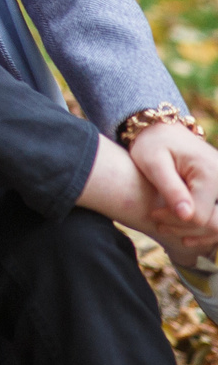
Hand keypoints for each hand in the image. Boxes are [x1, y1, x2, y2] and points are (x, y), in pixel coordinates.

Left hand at [134, 123, 217, 255]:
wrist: (163, 130)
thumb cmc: (153, 144)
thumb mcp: (153, 163)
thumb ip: (171, 188)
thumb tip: (187, 215)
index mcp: (209, 173)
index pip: (199, 216)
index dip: (175, 221)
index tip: (154, 214)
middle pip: (215, 223)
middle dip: (185, 229)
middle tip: (159, 224)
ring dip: (197, 233)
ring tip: (167, 228)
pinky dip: (207, 229)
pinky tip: (186, 234)